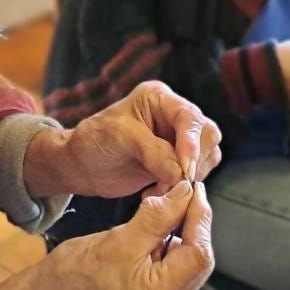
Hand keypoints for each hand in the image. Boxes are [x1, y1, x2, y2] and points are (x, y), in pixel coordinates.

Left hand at [24, 81, 221, 199]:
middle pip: (207, 134)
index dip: (191, 142)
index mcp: (159, 98)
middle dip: (194, 161)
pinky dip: (181, 187)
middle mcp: (173, 115)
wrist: (82, 165)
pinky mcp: (178, 161)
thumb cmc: (93, 142)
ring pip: (207, 156)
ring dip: (188, 177)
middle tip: (172, 182)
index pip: (188, 116)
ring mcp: (178, 138)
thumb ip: (151, 152)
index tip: (186, 169)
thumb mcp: (117, 139)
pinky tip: (155, 191)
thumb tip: (181, 173)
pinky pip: (196, 175)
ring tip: (157, 188)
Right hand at [32, 180, 213, 289]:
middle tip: (184, 194)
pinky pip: (174, 278)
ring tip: (166, 211)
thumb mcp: (119, 238)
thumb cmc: (73, 273)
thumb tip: (187, 193)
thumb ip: (158, 216)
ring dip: (181, 238)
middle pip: (197, 265)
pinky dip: (168, 253)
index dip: (200, 220)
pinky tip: (156, 234)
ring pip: (187, 269)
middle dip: (191, 228)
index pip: (198, 256)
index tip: (195, 190)